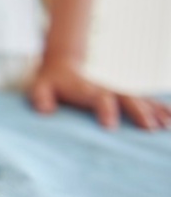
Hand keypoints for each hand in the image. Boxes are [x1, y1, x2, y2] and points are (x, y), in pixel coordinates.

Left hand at [28, 57, 170, 129]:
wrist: (63, 68)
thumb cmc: (50, 84)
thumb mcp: (39, 88)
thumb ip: (40, 97)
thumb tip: (44, 109)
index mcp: (86, 89)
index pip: (98, 98)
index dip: (104, 110)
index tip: (109, 126)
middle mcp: (106, 90)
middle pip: (125, 99)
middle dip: (138, 112)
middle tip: (149, 128)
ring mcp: (117, 93)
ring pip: (140, 101)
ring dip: (155, 112)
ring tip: (167, 125)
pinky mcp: (124, 97)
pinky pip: (146, 102)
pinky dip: (160, 109)